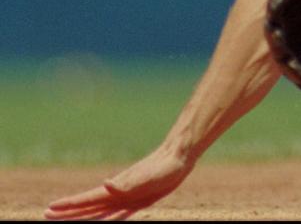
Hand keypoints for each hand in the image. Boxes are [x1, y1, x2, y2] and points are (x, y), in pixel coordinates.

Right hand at [44, 146, 192, 220]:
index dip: (68, 205)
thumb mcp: (147, 176)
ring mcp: (128, 196)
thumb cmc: (164, 166)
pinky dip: (108, 219)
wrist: (179, 156)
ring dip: (84, 217)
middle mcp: (118, 192)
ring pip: (100, 211)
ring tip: (69, 221)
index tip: (49, 209)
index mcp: (116, 188)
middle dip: (68, 212)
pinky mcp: (139, 199)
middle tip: (47, 215)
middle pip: (88, 206)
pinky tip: (104, 222)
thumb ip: (127, 182)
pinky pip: (119, 214)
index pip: (86, 200)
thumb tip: (106, 185)